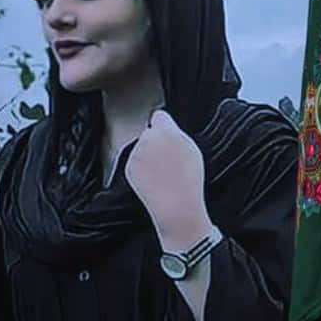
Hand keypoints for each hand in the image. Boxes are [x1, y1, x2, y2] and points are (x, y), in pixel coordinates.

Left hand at [125, 110, 211, 246]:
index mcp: (167, 131)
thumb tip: (168, 128)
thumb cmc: (189, 180)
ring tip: (162, 172)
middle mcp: (148, 138)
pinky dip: (141, 169)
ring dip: (148, 155)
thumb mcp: (192, 149)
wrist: (176, 205)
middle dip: (155, 141)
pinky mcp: (129, 166)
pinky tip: (153, 179)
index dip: (163, 125)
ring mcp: (136, 152)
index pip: (159, 115)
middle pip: (149, 132)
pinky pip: (135, 162)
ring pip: (141, 147)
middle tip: (167, 158)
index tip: (165, 131)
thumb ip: (177, 134)